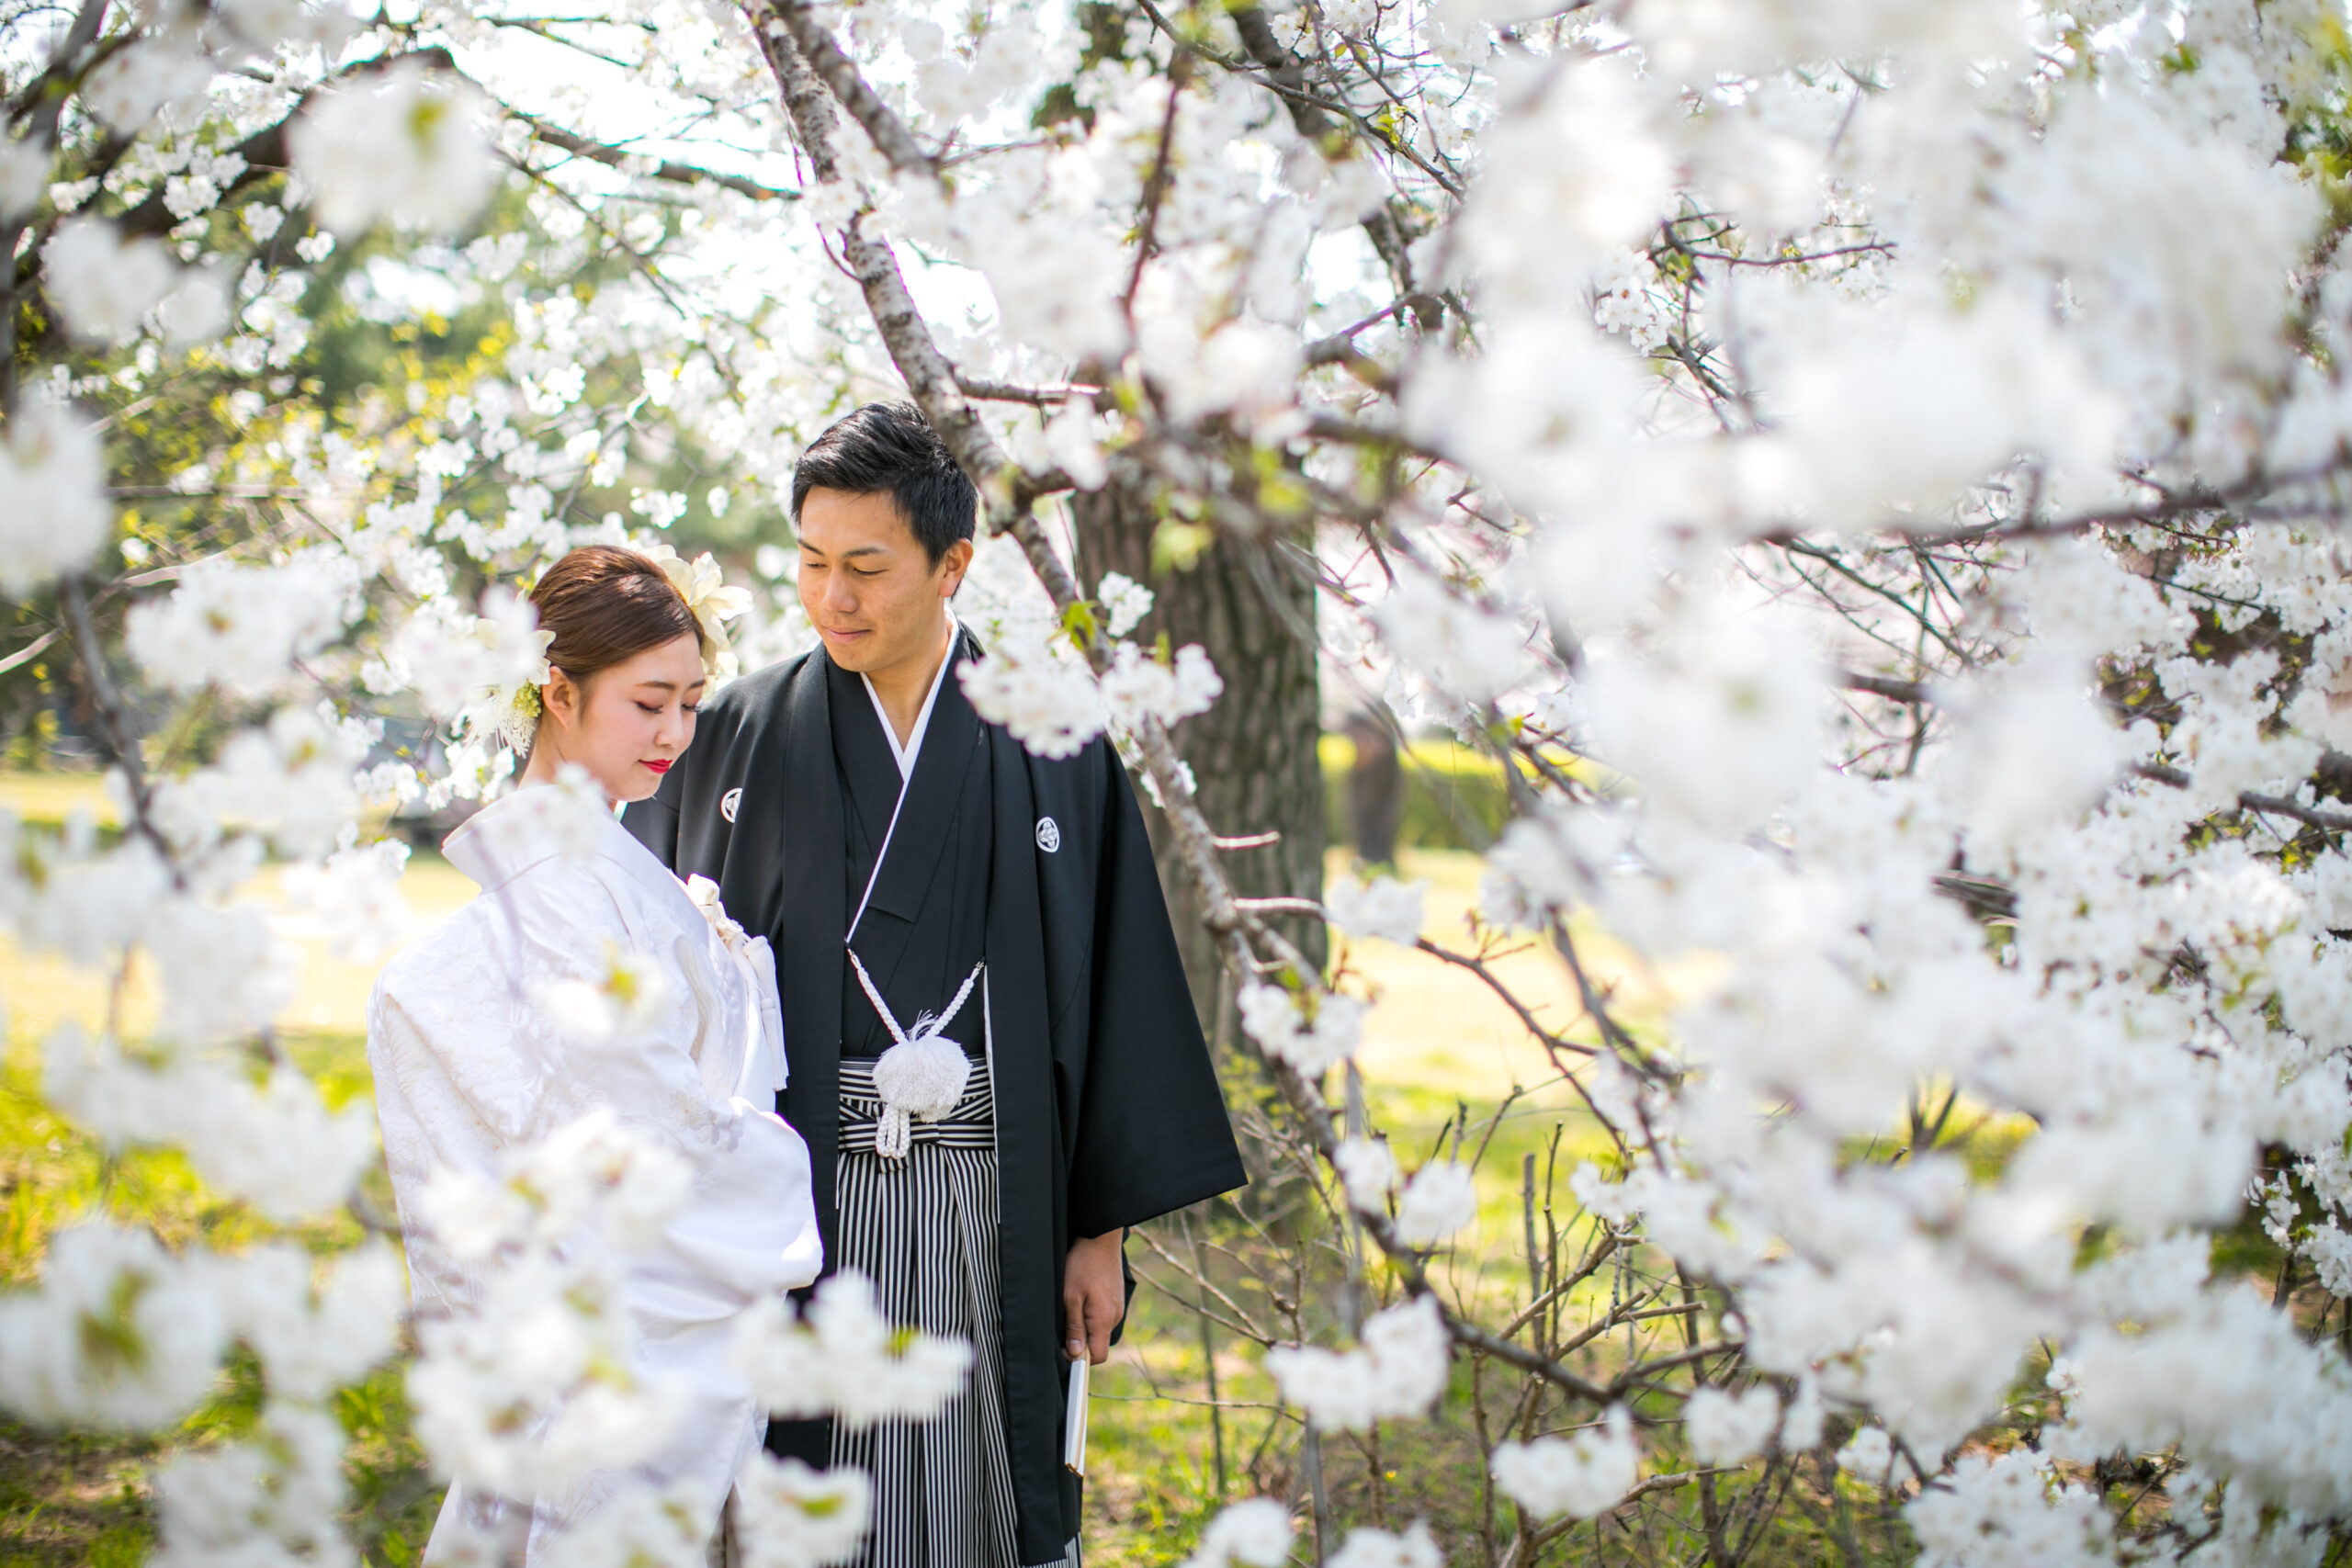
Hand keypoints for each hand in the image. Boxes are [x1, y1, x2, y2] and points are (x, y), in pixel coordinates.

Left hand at [1061, 1229, 1124, 1365]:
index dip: (1080, 1358)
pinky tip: (1082, 1296)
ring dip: (1084, 1324)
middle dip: (1080, 1339)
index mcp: (1104, 1319)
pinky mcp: (1116, 1300)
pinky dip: (1091, 1314)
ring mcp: (1117, 1308)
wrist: (1101, 1239)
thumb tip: (1075, 1353)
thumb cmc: (1083, 1265)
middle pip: (1098, 1344)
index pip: (1098, 1356)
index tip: (1064, 1347)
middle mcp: (1115, 1317)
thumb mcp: (1070, 1296)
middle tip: (1065, 1318)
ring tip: (1074, 1302)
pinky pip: (1103, 1317)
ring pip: (1099, 1330)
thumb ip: (1074, 1327)